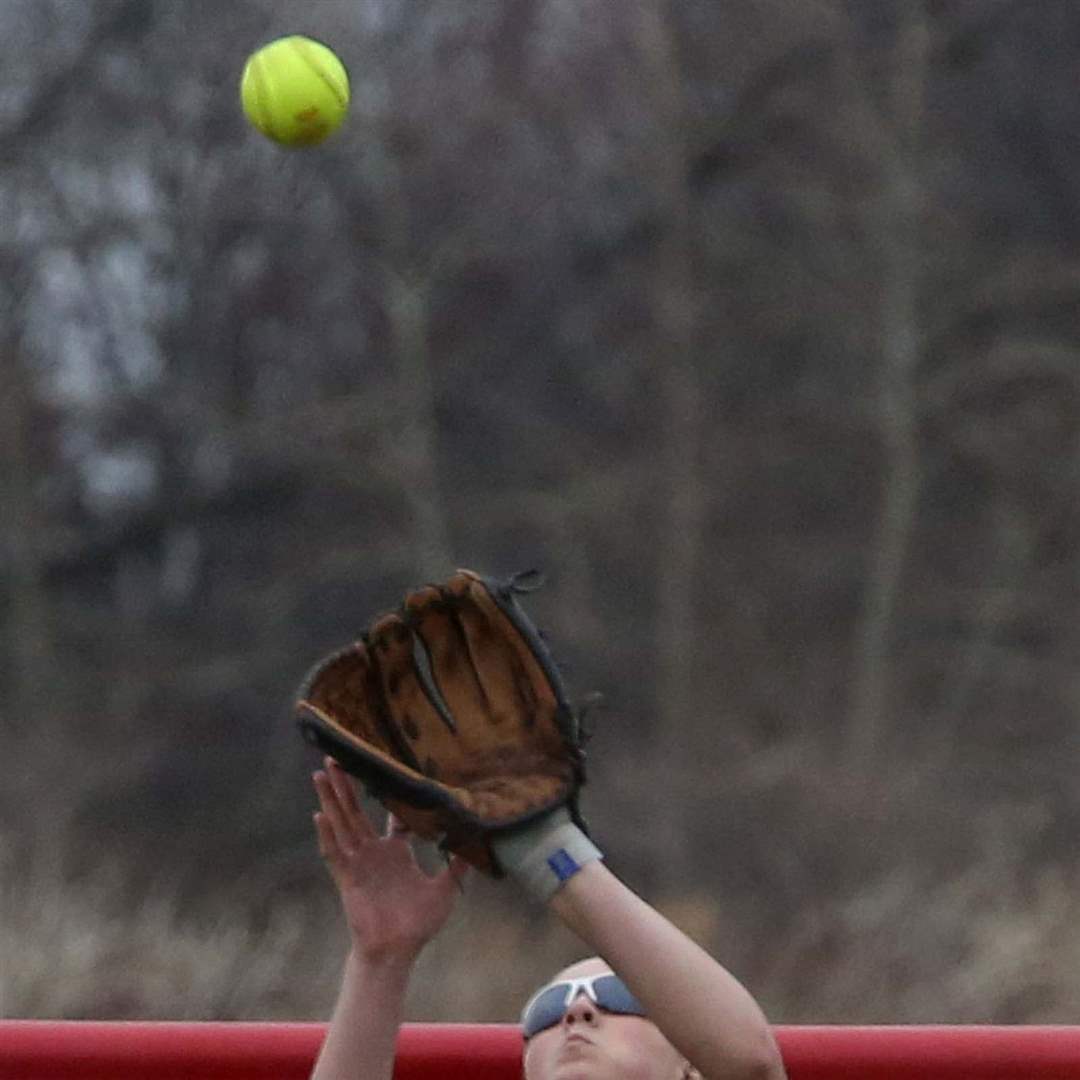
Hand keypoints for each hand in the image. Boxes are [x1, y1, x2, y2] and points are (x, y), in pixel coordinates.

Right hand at [313, 758, 467, 964]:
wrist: (397, 951)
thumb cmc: (418, 924)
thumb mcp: (445, 889)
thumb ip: (458, 865)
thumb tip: (477, 844)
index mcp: (395, 852)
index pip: (392, 817)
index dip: (392, 796)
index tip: (390, 771)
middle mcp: (374, 852)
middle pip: (358, 810)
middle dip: (347, 784)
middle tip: (338, 755)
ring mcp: (359, 863)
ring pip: (342, 823)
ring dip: (332, 798)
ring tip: (322, 772)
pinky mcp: (348, 877)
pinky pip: (334, 853)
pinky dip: (327, 834)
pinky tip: (320, 814)